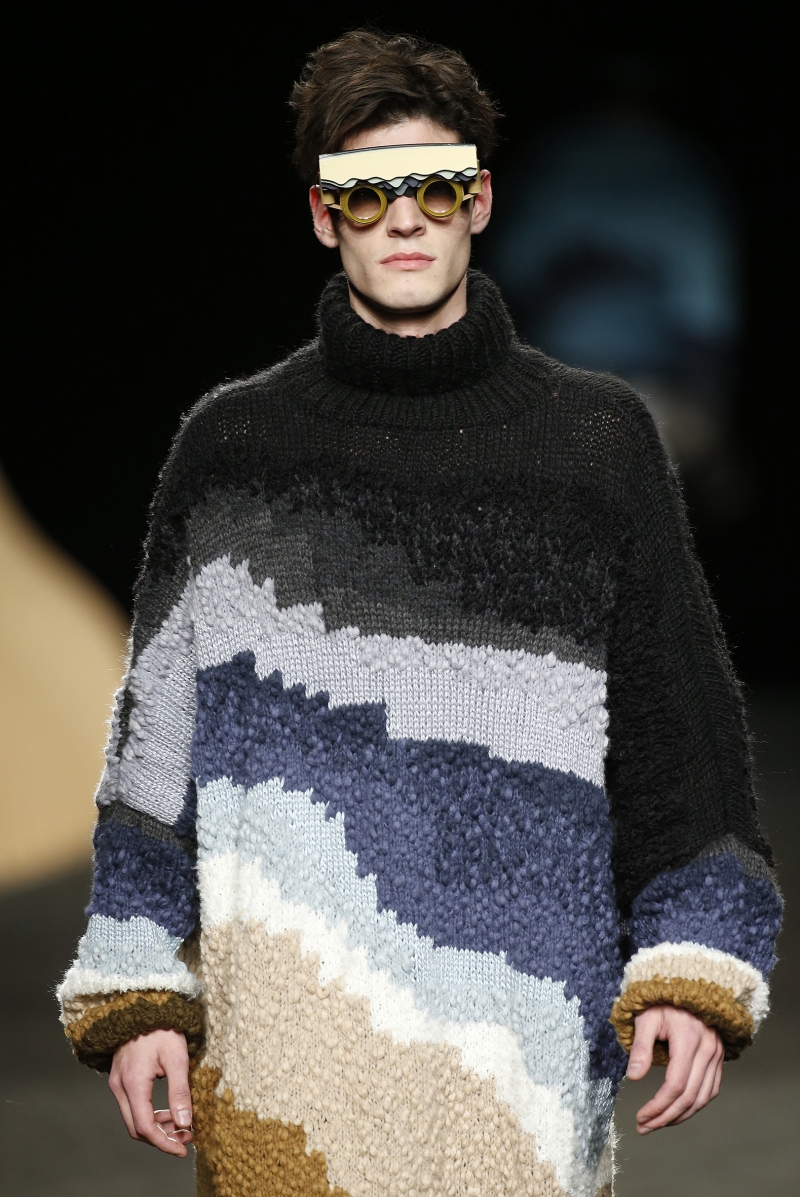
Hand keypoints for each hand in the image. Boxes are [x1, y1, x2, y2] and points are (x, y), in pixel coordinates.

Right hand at [109, 1028, 192, 1155]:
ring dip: (156, 1127)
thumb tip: (185, 1122)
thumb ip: (180, 1092)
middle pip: (136, 1128)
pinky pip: (132, 1106)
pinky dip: (149, 1114)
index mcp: (133, 1083)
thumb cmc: (161, 1027)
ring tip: (182, 1125)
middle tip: (186, 1137)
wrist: (142, 1002)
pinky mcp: (120, 1077)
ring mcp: (117, 1082)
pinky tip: (168, 1111)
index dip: (164, 1143)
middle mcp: (120, 1086)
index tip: (183, 1149)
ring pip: (133, 1118)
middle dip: (162, 1137)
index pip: (145, 1127)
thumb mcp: (177, 1057)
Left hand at [627, 1005, 722, 1133]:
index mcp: (688, 1039)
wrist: (689, 983)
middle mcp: (707, 1050)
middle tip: (645, 1127)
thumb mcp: (646, 1017)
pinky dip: (696, 1105)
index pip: (675, 1085)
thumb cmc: (662, 999)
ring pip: (703, 1098)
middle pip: (689, 1097)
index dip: (658, 1106)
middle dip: (666, 1117)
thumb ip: (641, 1047)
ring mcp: (716, 1054)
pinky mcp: (719, 1057)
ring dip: (681, 1116)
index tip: (640, 1117)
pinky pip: (711, 1089)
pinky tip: (679, 1111)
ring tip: (658, 1123)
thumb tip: (633, 1077)